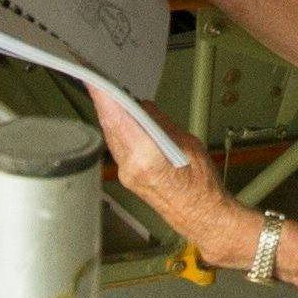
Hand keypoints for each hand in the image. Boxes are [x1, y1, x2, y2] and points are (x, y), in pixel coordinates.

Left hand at [89, 91, 241, 254]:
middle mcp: (131, 167)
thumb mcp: (188, 142)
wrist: (202, 216)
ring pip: (111, 138)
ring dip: (109, 117)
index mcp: (146, 157)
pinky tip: (119, 122)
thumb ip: (161, 123)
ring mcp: (126, 175)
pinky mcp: (127, 179)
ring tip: (109, 98)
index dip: (105, 98)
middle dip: (104, 103)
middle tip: (99, 83)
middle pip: (111, 127)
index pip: (119, 120)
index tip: (96, 82)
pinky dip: (117, 132)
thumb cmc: (201, 185)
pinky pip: (117, 149)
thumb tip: (144, 107)